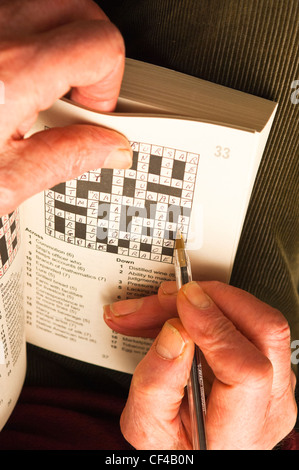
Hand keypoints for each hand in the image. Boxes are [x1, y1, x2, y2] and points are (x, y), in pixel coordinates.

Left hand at [0, 0, 131, 214]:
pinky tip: (18, 83)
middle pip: (83, 13)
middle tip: (74, 99)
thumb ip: (65, 160)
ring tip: (43, 92)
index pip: (100, 46)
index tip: (90, 115)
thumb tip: (111, 149)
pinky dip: (33, 43)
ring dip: (63, 47)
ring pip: (52, 8)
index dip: (109, 85)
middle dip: (94, 57)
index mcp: (10, 76)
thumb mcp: (2, 182)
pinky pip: (19, 16)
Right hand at [104, 281, 296, 449]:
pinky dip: (206, 309)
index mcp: (240, 432)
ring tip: (156, 306)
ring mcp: (274, 382)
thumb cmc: (173, 451)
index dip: (214, 327)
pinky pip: (244, 321)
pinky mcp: (263, 363)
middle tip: (165, 297)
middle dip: (211, 298)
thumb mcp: (147, 430)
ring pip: (256, 318)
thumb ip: (155, 386)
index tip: (182, 303)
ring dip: (204, 299)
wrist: (188, 454)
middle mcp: (269, 405)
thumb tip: (173, 332)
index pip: (248, 370)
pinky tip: (172, 312)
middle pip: (264, 330)